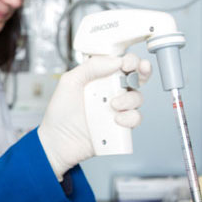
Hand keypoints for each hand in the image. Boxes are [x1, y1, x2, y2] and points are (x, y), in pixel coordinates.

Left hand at [37, 54, 151, 179]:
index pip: (121, 63)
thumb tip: (114, 61)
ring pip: (137, 97)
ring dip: (129, 98)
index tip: (126, 63)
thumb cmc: (60, 113)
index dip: (130, 60)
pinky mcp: (121, 126)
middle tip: (136, 72)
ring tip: (113, 105)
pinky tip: (116, 119)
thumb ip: (90, 67)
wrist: (59, 142)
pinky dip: (129, 118)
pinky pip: (135, 118)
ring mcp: (117, 109)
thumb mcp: (70, 82)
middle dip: (143, 71)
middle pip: (137, 77)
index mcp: (100, 78)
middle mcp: (111, 91)